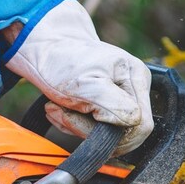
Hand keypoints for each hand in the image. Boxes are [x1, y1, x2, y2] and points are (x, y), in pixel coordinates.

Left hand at [4, 0, 152, 154]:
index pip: (140, 125)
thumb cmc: (61, 61)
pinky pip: (98, 131)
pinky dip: (75, 126)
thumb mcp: (85, 85)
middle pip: (126, 134)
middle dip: (89, 131)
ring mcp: (122, 96)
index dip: (110, 132)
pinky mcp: (109, 104)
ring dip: (77, 128)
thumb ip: (115, 106)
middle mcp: (135, 87)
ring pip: (109, 135)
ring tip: (57, 109)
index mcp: (136, 78)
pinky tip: (62, 111)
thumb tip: (133, 123)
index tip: (80, 114)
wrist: (44, 48)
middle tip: (63, 113)